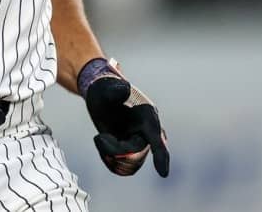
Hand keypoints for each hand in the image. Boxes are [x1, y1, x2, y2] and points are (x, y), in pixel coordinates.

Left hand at [78, 58, 169, 177]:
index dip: (161, 157)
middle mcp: (147, 131)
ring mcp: (140, 142)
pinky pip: (123, 167)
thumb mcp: (108, 89)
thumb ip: (116, 90)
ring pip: (129, 165)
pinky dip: (110, 162)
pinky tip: (102, 146)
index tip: (163, 174)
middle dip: (115, 151)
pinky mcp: (130, 150)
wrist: (102, 94)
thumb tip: (125, 88)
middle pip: (136, 155)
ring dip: (111, 157)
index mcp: (147, 116)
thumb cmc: (106, 89)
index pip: (157, 140)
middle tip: (99, 137)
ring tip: (100, 139)